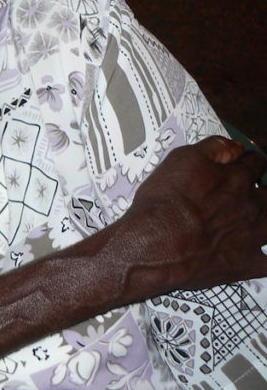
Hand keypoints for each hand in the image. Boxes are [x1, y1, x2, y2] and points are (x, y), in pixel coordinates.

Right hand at [118, 136, 266, 294]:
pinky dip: (265, 257)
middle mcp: (251, 206)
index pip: (255, 163)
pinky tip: (260, 254)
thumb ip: (213, 149)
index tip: (246, 163)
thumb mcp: (181, 160)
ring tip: (256, 219)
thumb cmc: (164, 201)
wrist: (155, 243)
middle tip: (253, 193)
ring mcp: (252, 237)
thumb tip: (236, 147)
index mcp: (237, 179)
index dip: (251, 161)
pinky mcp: (245, 264)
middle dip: (266, 190)